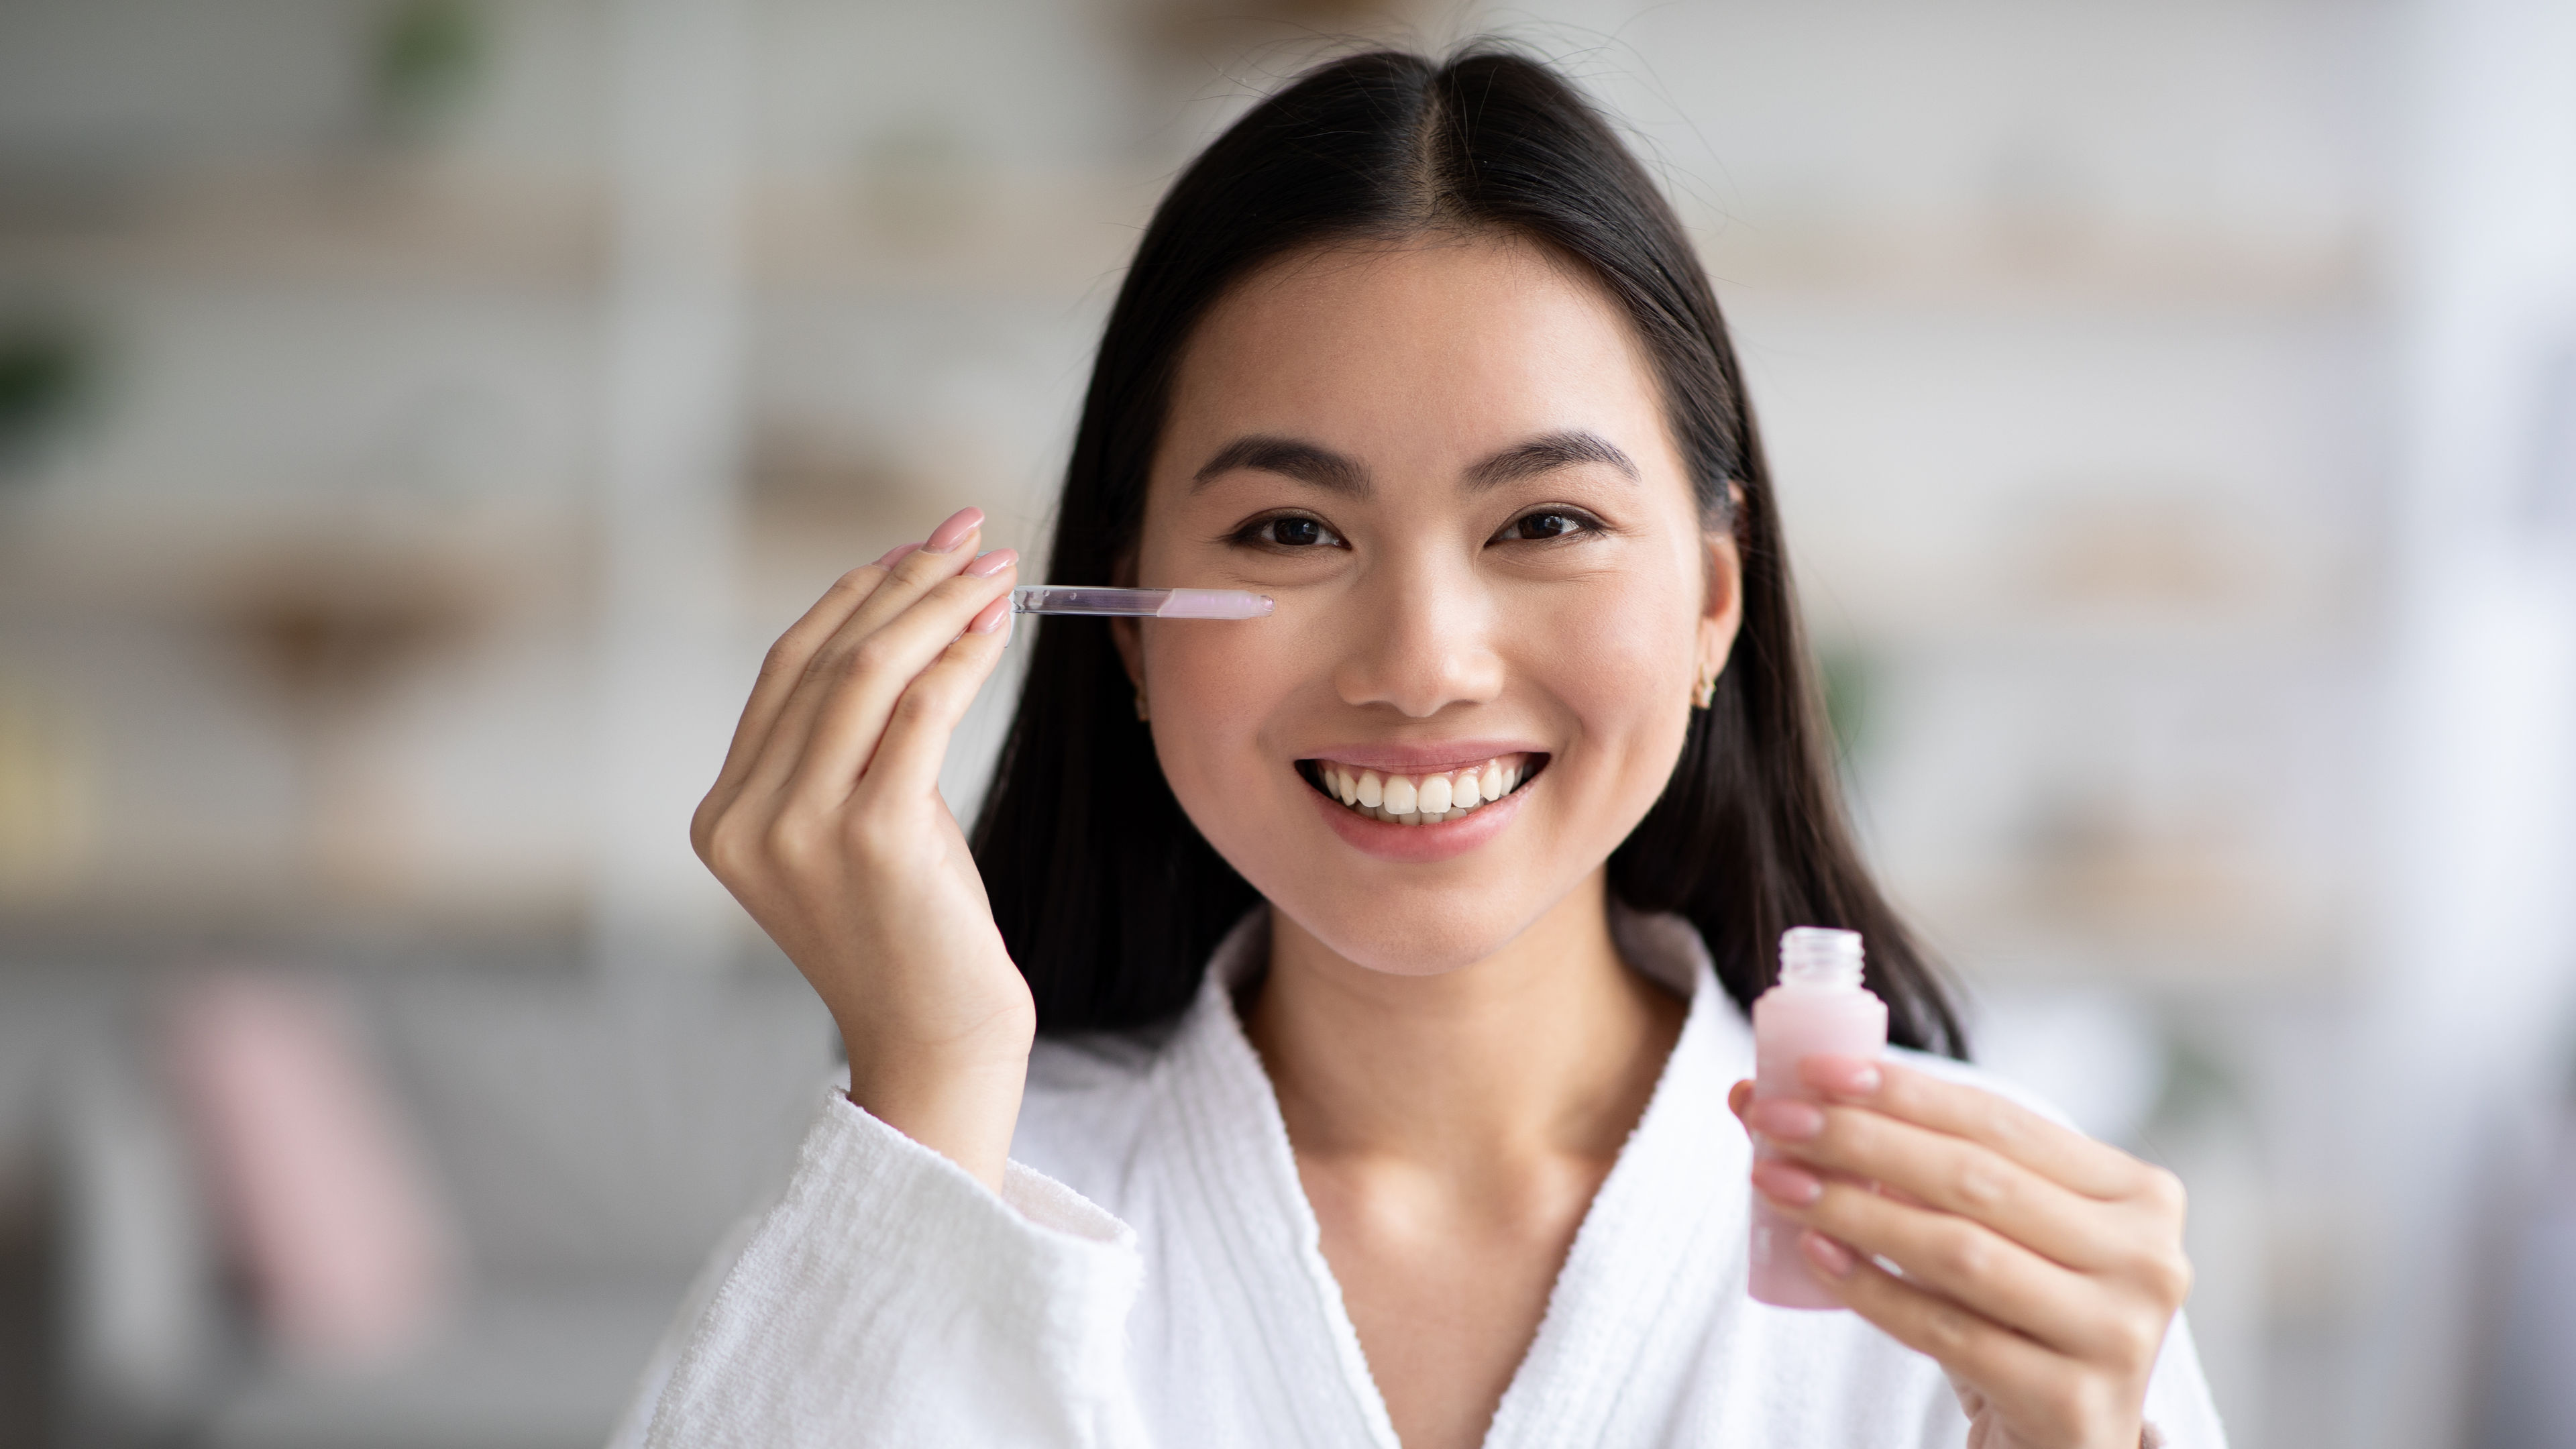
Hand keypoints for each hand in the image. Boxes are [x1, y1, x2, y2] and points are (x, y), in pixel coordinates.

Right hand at [693, 506, 1030, 1189]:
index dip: (854, 593)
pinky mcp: (871, 839)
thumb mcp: (862, 826)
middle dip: (902, 579)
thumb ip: (856, 744)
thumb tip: (909, 619)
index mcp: (722, 815)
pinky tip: (998, 625)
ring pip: (868, 674)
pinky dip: (962, 656)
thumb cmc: (915, 935)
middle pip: (823, 658)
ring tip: (994, 564)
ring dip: (939, 604)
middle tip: (967, 531)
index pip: (785, 670)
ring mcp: (799, 831)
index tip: (918, 545)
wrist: (938, 1046)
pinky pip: (920, 714)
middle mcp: (744, 819)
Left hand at [1728, 1058, 2189, 1448]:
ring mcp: (2117, 1335)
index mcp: (2139, 1195)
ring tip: (1776, 1183)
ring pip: (1959, 1252)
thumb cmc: (2018, 1315)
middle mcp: (2146, 1260)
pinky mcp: (2071, 1401)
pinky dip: (1872, 1290)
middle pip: (1976, 1180)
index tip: (1812, 1070)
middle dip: (1862, 1141)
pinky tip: (1815, 1256)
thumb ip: (1913, 1164)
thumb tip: (1765, 1096)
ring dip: (1853, 1210)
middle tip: (1773, 1121)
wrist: (2064, 1439)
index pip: (2001, 1123)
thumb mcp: (1993, 1231)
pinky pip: (1946, 1331)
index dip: (1903, 1091)